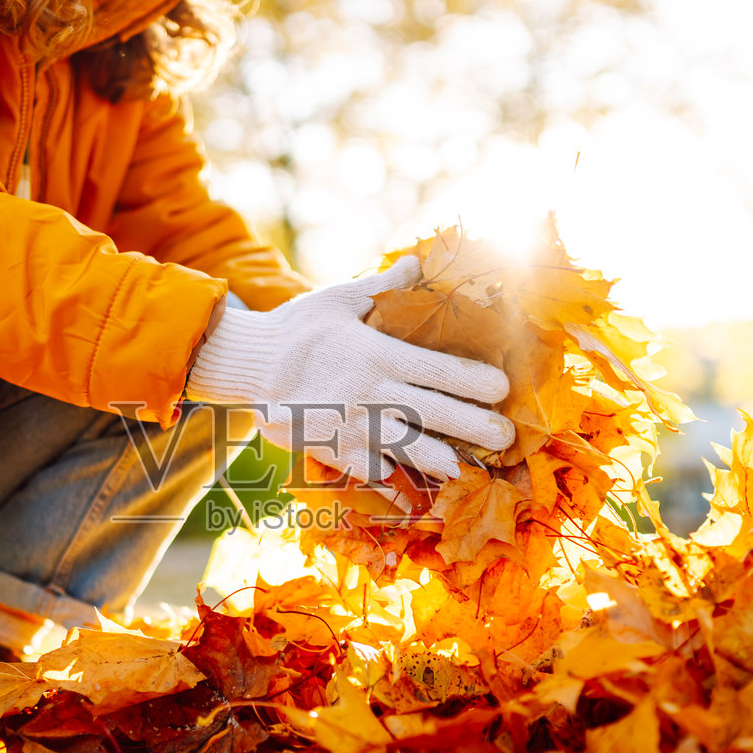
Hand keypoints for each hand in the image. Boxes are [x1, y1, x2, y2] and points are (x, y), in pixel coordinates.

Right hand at [186, 256, 514, 481]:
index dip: (475, 380)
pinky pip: (368, 470)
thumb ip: (383, 286)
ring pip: (406, 448)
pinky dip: (391, 480)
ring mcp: (351, 425)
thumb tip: (418, 262)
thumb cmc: (297, 327)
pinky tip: (412, 490)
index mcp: (378, 354)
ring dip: (440, 461)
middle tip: (505, 439)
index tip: (502, 388)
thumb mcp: (339, 297)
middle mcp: (372, 392)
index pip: (439, 369)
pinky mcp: (331, 448)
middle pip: (434, 414)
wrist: (247, 363)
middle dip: (475, 427)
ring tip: (465, 470)